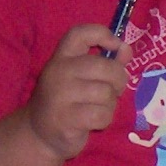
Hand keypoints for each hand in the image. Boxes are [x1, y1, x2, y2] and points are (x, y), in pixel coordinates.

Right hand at [24, 25, 127, 160]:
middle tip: (111, 90)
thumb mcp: (83, 77)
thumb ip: (105, 61)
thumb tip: (126, 50)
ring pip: (106, 93)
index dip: (103, 34)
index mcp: (62, 57)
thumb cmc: (68, 100)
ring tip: (98, 107)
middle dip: (118, 80)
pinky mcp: (65, 119)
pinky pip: (102, 114)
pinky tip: (93, 121)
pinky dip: (105, 120)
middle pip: (105, 67)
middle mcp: (58, 71)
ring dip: (110, 103)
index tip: (116, 47)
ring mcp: (59, 95)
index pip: (79, 33)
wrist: (39, 132)